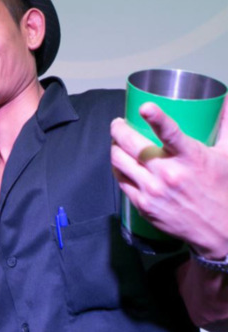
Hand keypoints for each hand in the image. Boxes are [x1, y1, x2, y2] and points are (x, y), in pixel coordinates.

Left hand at [111, 101, 227, 258]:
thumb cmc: (224, 189)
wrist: (220, 231)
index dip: (157, 118)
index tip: (145, 107)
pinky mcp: (143, 205)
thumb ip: (226, 126)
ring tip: (117, 142)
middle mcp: (169, 174)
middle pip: (131, 145)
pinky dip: (118, 167)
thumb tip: (227, 101)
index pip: (171, 133)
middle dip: (119, 129)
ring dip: (115, 147)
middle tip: (119, 124)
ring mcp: (153, 191)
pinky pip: (120, 180)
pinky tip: (122, 162)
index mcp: (191, 158)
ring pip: (119, 160)